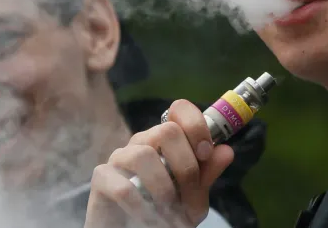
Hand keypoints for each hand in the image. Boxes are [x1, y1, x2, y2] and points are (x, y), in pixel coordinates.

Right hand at [84, 99, 234, 227]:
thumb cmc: (162, 213)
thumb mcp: (192, 198)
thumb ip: (206, 175)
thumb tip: (226, 151)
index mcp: (164, 141)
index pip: (178, 110)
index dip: (196, 126)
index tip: (206, 152)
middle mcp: (141, 143)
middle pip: (167, 131)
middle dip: (186, 166)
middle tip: (190, 196)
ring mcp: (119, 159)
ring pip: (143, 155)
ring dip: (164, 189)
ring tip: (169, 212)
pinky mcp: (101, 179)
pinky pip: (123, 186)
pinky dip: (142, 207)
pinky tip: (150, 220)